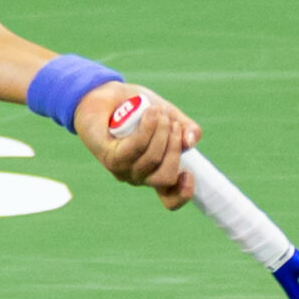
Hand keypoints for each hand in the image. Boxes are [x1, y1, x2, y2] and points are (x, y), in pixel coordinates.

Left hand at [74, 82, 197, 209]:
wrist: (106, 98)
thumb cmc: (141, 111)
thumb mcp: (170, 117)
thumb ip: (186, 129)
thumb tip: (191, 141)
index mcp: (156, 173)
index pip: (170, 200)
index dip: (183, 194)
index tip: (189, 173)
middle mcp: (139, 177)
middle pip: (166, 177)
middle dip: (175, 147)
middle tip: (171, 122)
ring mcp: (124, 170)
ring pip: (152, 159)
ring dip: (162, 132)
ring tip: (159, 111)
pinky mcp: (110, 158)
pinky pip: (135, 147)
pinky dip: (147, 128)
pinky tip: (150, 113)